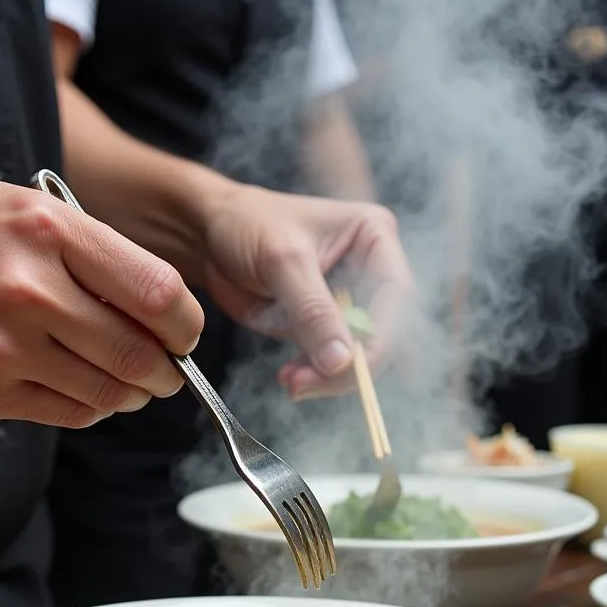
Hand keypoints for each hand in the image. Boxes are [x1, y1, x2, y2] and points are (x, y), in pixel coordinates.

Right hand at [0, 181, 202, 425]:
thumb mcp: (25, 210)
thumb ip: (96, 254)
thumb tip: (163, 311)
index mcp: (47, 232)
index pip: (157, 293)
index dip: (186, 324)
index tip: (184, 332)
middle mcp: (26, 291)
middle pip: (139, 356)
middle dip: (168, 372)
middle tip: (168, 371)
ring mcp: (0, 349)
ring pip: (108, 394)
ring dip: (133, 394)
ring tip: (129, 380)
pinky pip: (68, 415)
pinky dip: (91, 407)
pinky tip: (85, 387)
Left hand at [198, 185, 413, 397]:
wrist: (210, 234)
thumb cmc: (247, 224)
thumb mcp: (282, 261)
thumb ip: (313, 310)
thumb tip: (341, 360)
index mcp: (374, 236)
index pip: (395, 294)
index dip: (380, 335)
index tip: (351, 365)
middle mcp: (371, 269)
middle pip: (383, 331)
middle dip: (350, 364)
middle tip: (309, 383)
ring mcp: (349, 301)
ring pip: (359, 353)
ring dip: (329, 377)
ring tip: (292, 383)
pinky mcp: (326, 325)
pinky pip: (332, 361)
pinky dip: (315, 377)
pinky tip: (291, 378)